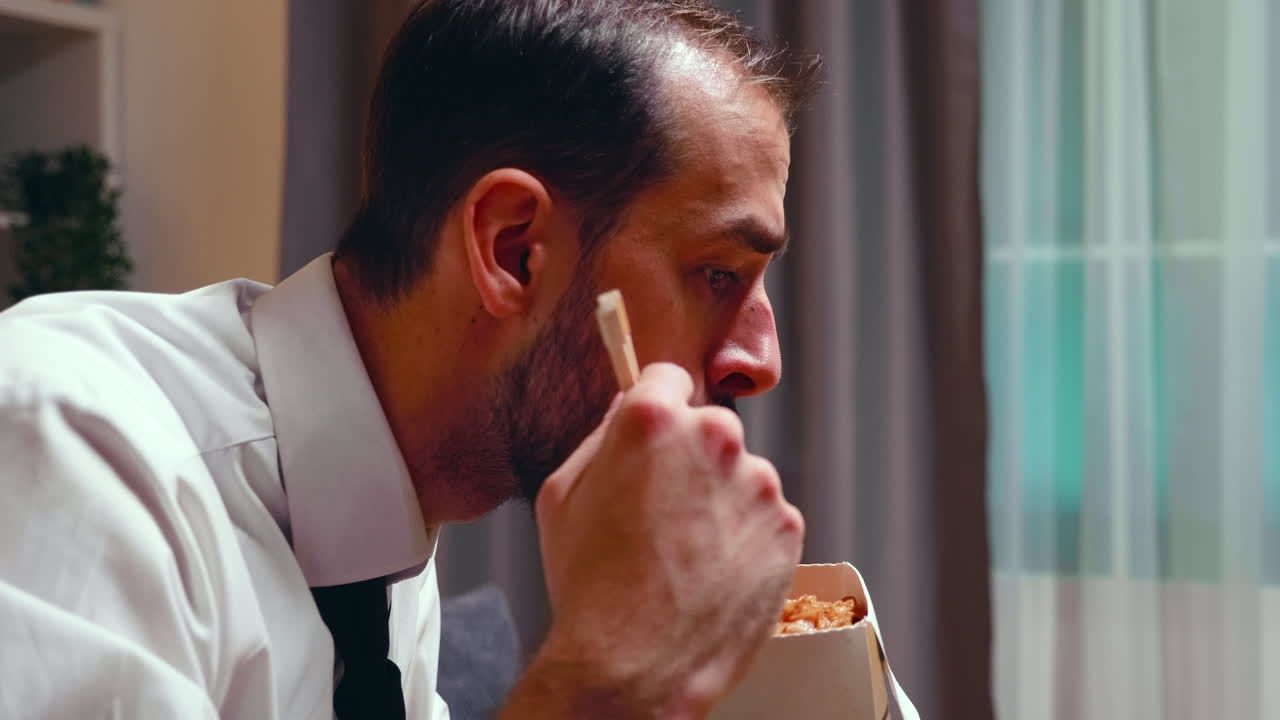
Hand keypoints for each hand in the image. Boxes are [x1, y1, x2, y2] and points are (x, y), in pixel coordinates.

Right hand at [529, 363, 803, 717]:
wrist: (636, 667)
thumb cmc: (589, 586)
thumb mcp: (562, 496)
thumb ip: (600, 440)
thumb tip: (627, 412)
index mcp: (653, 421)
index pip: (667, 377)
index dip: (657, 406)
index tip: (656, 431)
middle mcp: (715, 438)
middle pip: (709, 428)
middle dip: (690, 458)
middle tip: (662, 511)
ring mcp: (759, 483)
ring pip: (739, 476)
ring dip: (720, 501)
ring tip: (686, 555)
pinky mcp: (788, 527)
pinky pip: (764, 518)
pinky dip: (745, 539)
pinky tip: (712, 574)